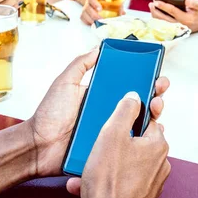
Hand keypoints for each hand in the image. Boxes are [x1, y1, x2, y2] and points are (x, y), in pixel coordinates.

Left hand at [26, 48, 169, 177]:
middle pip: (138, 103)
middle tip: (159, 90)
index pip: (128, 85)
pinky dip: (143, 140)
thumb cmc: (49, 115)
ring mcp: (110, 131)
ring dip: (153, 115)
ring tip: (156, 108)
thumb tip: (98, 48)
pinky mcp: (109, 149)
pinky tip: (152, 133)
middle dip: (154, 95)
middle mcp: (108, 112)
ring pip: (138, 123)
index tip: (155, 75)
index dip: (144, 80)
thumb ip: (80, 64)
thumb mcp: (64, 83)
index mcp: (100, 96)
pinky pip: (129, 145)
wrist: (38, 146)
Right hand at [75, 92, 170, 197]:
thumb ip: (125, 110)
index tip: (120, 115)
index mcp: (157, 144)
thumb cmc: (110, 183)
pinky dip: (109, 177)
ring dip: (109, 161)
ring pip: (128, 161)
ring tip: (92, 166)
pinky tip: (92, 180)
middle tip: (100, 145)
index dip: (131, 115)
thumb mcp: (112, 134)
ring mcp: (151, 180)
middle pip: (136, 140)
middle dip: (116, 141)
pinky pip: (124, 178)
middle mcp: (160, 162)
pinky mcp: (140, 193)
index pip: (147, 119)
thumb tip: (133, 97)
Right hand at [80, 0, 125, 24]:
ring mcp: (85, 8)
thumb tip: (122, 13)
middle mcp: (88, 1)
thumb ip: (117, 4)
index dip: (95, 3)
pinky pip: (83, 19)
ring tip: (100, 24)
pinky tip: (95, 25)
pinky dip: (89, 23)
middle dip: (95, 15)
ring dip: (92, 20)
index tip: (100, 9)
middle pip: (87, 8)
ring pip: (84, 15)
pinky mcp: (84, 14)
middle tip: (102, 20)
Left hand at [149, 0, 197, 31]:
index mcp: (185, 19)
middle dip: (156, 11)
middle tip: (151, 4)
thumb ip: (193, 3)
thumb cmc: (197, 12)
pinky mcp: (172, 30)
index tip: (156, 1)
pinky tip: (154, 12)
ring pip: (161, 23)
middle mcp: (179, 25)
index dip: (163, 6)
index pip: (172, 11)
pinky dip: (157, 18)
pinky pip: (162, 25)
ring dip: (155, 15)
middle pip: (164, 19)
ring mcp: (174, 29)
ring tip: (151, 7)